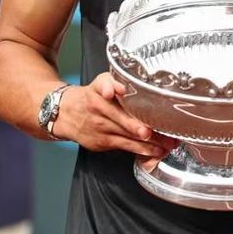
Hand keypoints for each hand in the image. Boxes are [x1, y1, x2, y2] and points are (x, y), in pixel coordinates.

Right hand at [52, 73, 175, 157]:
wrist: (65, 113)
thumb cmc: (90, 96)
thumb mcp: (99, 82)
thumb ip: (111, 81)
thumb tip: (120, 87)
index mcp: (101, 99)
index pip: (121, 109)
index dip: (135, 119)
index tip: (150, 126)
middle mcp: (101, 116)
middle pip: (128, 126)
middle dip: (149, 134)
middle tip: (167, 140)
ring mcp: (101, 132)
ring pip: (128, 140)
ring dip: (149, 146)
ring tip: (167, 148)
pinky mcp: (101, 144)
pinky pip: (124, 147)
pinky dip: (140, 151)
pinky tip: (154, 152)